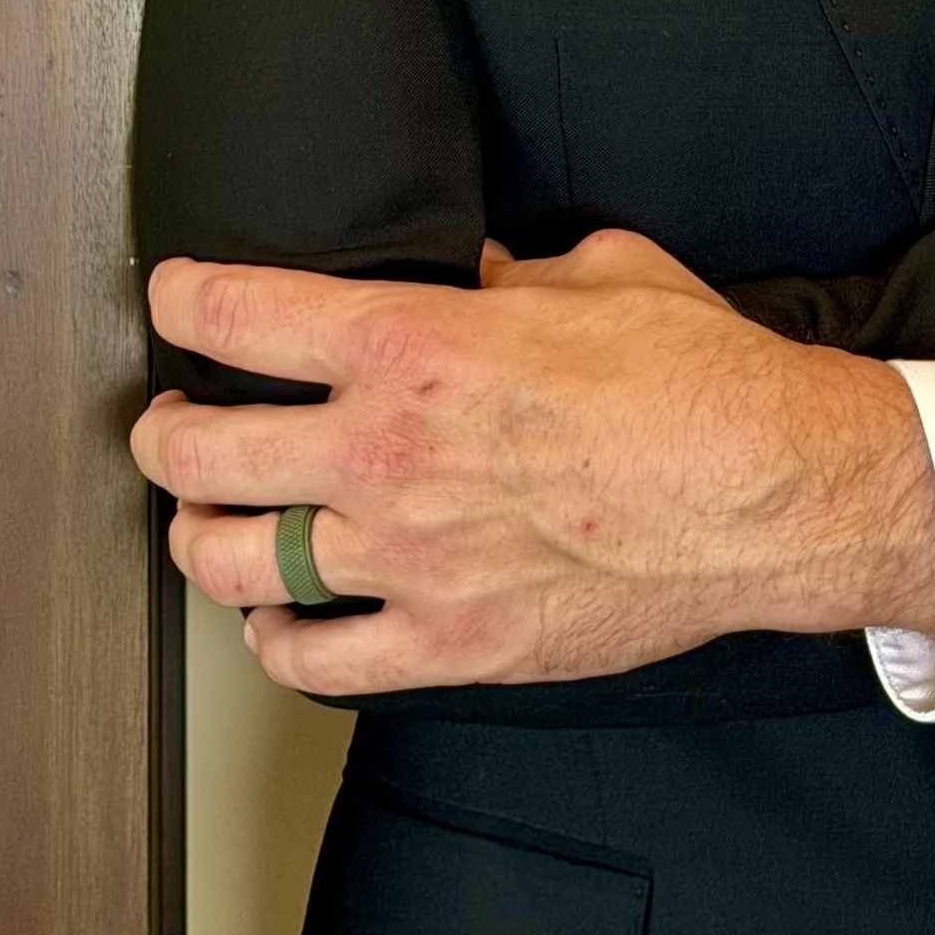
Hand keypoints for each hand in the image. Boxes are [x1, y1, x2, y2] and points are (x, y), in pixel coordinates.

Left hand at [131, 229, 934, 695]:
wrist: (772, 491)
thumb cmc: (700, 380)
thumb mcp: (601, 271)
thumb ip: (514, 274)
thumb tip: (480, 277)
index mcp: (415, 346)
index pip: (238, 317)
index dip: (182, 300)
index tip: (174, 297)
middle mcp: (388, 453)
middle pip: (200, 452)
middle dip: (162, 433)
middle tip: (167, 423)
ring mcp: (412, 559)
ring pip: (233, 564)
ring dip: (198, 540)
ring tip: (203, 523)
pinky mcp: (453, 643)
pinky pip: (317, 664)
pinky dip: (277, 641)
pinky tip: (278, 618)